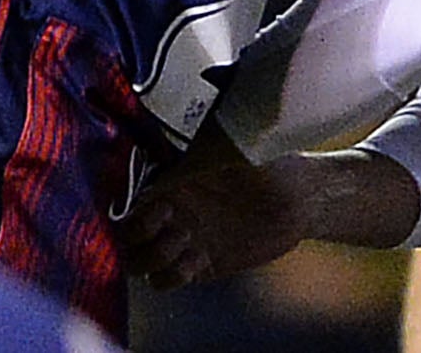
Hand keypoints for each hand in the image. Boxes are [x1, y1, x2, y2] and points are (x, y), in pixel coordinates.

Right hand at [119, 132, 312, 290]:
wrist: (297, 200)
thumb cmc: (262, 166)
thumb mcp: (226, 154)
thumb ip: (192, 155)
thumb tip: (163, 141)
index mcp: (166, 182)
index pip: (125, 201)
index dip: (129, 206)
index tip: (155, 201)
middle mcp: (167, 213)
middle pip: (122, 238)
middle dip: (134, 235)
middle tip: (167, 219)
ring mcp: (180, 241)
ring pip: (138, 263)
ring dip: (154, 254)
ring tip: (184, 237)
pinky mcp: (198, 266)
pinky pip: (165, 280)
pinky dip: (172, 274)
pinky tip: (196, 258)